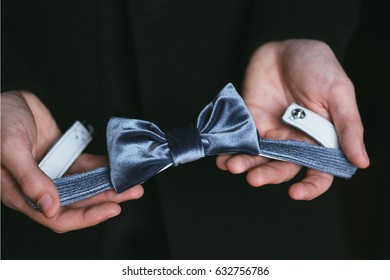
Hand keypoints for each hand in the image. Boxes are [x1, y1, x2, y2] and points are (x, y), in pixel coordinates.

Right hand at [1, 91, 142, 231]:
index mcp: (22, 194)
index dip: (87, 217)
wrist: (4, 97)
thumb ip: (30, 180)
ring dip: (107, 184)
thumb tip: (51, 209)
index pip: (58, 217)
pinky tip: (116, 165)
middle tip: (133, 192)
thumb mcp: (10, 150)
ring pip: (84, 184)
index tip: (112, 209)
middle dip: (106, 199)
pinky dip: (100, 166)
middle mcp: (39, 186)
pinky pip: (84, 165)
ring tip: (131, 180)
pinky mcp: (60, 156)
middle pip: (78, 202)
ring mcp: (51, 171)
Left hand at [217, 40, 369, 199]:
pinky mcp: (251, 123)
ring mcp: (271, 133)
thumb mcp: (339, 93)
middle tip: (253, 178)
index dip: (309, 187)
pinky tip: (221, 157)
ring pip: (258, 158)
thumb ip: (348, 127)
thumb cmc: (318, 67)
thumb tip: (361, 161)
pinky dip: (229, 150)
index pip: (318, 172)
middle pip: (282, 168)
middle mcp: (294, 142)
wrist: (286, 47)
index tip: (296, 193)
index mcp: (320, 140)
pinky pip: (240, 142)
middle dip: (267, 175)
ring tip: (232, 166)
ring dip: (244, 165)